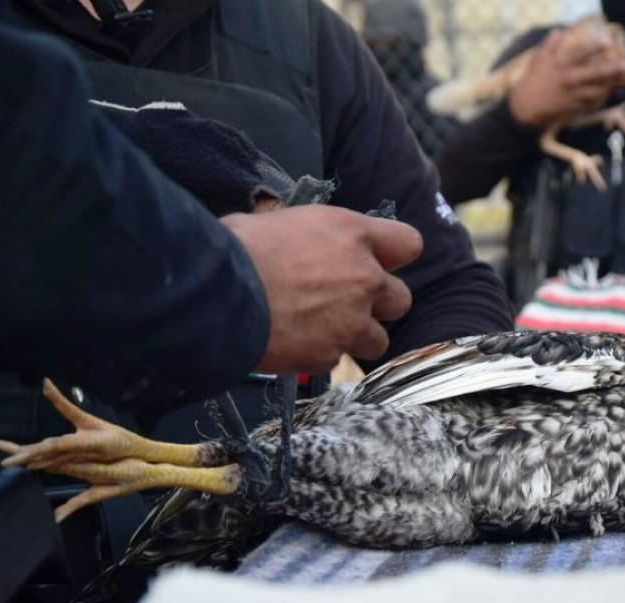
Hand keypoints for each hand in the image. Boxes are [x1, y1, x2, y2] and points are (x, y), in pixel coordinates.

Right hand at [222, 205, 422, 370]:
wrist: (216, 297)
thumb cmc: (236, 249)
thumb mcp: (278, 221)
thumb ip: (308, 235)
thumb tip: (300, 238)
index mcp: (353, 234)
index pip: (408, 243)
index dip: (393, 254)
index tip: (379, 260)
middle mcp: (364, 278)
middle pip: (401, 299)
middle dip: (379, 303)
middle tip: (349, 302)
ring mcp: (351, 322)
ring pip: (378, 340)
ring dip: (357, 336)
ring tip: (323, 329)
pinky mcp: (328, 355)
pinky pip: (334, 359)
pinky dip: (318, 353)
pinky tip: (292, 342)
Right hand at [508, 29, 624, 128]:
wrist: (525, 107)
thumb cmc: (533, 80)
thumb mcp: (538, 60)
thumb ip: (550, 45)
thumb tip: (558, 31)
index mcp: (561, 65)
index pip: (579, 54)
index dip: (593, 47)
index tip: (607, 41)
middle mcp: (569, 79)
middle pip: (593, 74)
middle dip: (611, 69)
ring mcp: (573, 95)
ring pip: (596, 90)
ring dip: (611, 86)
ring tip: (624, 81)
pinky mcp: (574, 107)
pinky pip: (591, 103)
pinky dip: (601, 98)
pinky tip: (611, 92)